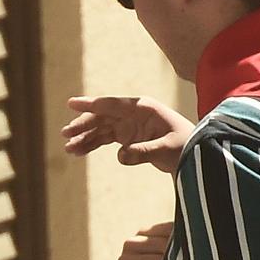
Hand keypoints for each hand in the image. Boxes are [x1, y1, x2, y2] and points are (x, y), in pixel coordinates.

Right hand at [62, 96, 194, 172]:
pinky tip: (78, 152)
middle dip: (83, 125)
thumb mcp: (167, 149)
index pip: (112, 104)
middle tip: (66, 135)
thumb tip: (119, 156)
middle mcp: (132, 114)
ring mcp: (129, 125)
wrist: (194, 152)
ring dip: (84, 137)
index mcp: (143, 108)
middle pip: (102, 117)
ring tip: (69, 149)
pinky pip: (105, 139)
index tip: (71, 104)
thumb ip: (144, 152)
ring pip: (100, 129)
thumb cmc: (185, 146)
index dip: (91, 104)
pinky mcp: (128, 136)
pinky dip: (92, 144)